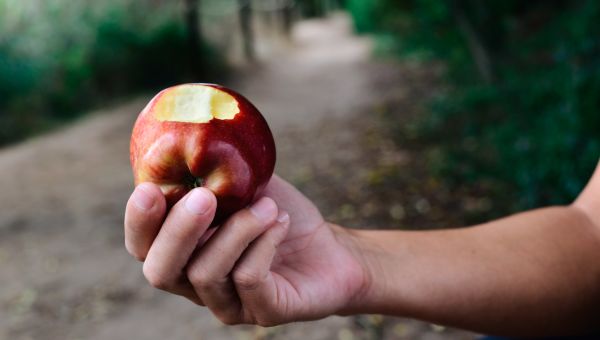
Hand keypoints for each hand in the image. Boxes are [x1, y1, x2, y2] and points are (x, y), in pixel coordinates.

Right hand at [124, 175, 367, 325]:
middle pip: (160, 271)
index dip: (139, 222)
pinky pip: (248, 279)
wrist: (331, 248)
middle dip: (178, 231)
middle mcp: (196, 284)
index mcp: (184, 252)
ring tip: (268, 206)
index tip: (149, 189)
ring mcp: (228, 303)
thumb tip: (192, 138)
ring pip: (206, 273)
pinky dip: (263, 243)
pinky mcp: (263, 311)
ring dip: (238, 229)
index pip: (143, 247)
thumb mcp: (246, 184)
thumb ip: (215, 170)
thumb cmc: (280, 214)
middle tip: (204, 196)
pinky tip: (281, 222)